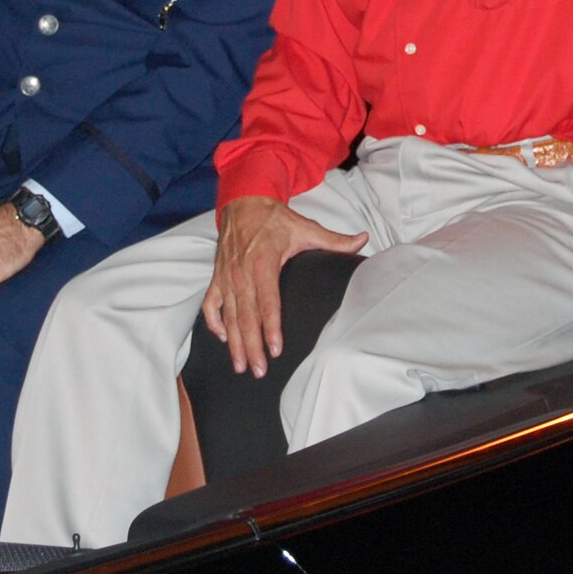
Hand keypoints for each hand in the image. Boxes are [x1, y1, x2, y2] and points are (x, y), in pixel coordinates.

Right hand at [200, 197, 367, 378]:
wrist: (243, 202)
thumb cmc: (273, 219)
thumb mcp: (305, 227)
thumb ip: (334, 240)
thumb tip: (361, 240)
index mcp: (263, 262)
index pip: (267, 302)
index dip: (270, 327)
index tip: (275, 349)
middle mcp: (241, 273)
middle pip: (246, 317)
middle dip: (252, 346)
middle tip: (259, 370)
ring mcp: (226, 276)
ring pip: (229, 316)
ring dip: (234, 343)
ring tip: (241, 366)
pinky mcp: (218, 277)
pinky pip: (211, 305)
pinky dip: (214, 323)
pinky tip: (223, 339)